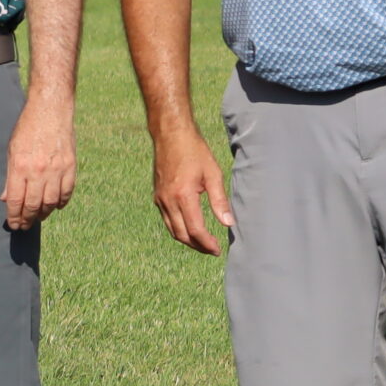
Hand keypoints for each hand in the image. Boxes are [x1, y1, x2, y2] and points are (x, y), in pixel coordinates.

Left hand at [1, 96, 75, 228]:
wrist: (50, 110)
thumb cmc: (28, 128)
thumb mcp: (12, 150)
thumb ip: (10, 176)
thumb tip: (7, 198)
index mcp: (20, 167)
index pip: (16, 201)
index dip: (14, 216)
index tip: (13, 224)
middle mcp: (39, 171)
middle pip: (33, 205)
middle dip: (27, 219)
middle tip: (24, 226)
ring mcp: (56, 170)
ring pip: (50, 202)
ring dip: (43, 213)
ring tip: (37, 217)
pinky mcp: (70, 166)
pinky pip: (66, 192)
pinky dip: (60, 202)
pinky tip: (54, 206)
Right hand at [152, 122, 232, 254]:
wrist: (171, 135)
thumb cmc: (194, 151)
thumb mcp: (213, 174)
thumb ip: (220, 200)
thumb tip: (228, 223)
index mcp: (183, 196)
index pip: (195, 230)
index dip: (207, 243)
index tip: (218, 249)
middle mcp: (168, 201)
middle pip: (182, 235)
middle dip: (198, 246)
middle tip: (213, 250)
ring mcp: (160, 199)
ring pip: (172, 230)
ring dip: (187, 240)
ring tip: (203, 243)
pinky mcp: (157, 196)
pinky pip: (167, 220)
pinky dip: (178, 229)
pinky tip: (190, 228)